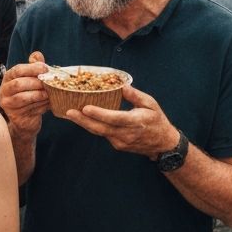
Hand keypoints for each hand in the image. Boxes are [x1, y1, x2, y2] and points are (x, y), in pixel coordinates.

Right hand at [0, 52, 48, 135]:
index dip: (32, 68)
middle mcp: (4, 90)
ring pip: (23, 98)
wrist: (27, 118)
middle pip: (18, 84)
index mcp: (8, 77)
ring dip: (39, 95)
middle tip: (49, 84)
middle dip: (36, 83)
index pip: (18, 70)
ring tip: (49, 94)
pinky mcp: (14, 116)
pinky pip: (29, 109)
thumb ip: (35, 66)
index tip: (46, 69)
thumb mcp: (33, 78)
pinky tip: (48, 104)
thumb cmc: (30, 94)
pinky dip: (41, 106)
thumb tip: (37, 54)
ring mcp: (7, 104)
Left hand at [65, 83, 179, 156]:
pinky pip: (103, 134)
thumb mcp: (151, 104)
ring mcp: (120, 142)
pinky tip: (84, 119)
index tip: (85, 108)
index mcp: (135, 122)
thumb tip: (122, 86)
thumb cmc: (157, 121)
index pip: (114, 118)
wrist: (162, 144)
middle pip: (101, 128)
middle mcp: (126, 134)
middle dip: (83, 121)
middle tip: (69, 112)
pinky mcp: (117, 145)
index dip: (99, 114)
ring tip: (71, 115)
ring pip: (99, 132)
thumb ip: (135, 95)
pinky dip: (93, 126)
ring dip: (85, 124)